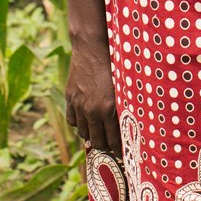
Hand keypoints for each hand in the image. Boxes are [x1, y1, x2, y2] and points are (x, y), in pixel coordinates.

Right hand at [64, 37, 119, 153]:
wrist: (92, 47)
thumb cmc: (114, 64)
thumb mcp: (124, 86)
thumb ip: (124, 106)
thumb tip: (130, 125)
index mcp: (109, 108)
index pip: (113, 140)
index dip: (117, 148)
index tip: (121, 152)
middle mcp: (92, 109)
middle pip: (96, 141)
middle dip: (104, 146)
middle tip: (109, 146)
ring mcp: (79, 104)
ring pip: (82, 132)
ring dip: (90, 135)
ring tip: (97, 133)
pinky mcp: (70, 97)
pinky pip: (71, 120)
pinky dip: (77, 124)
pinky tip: (85, 120)